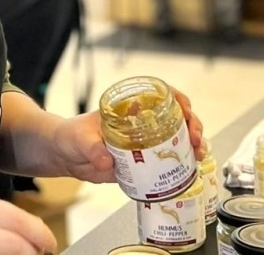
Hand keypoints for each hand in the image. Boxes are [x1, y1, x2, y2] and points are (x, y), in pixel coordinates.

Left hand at [51, 89, 205, 183]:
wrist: (65, 156)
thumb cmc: (71, 136)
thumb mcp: (80, 138)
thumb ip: (92, 149)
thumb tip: (105, 161)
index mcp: (129, 108)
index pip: (160, 94)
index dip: (177, 99)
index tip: (185, 109)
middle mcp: (141, 122)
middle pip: (176, 117)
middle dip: (192, 124)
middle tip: (194, 138)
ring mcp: (145, 141)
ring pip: (177, 138)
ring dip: (193, 144)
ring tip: (198, 154)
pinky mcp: (143, 161)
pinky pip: (168, 160)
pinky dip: (183, 163)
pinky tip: (191, 168)